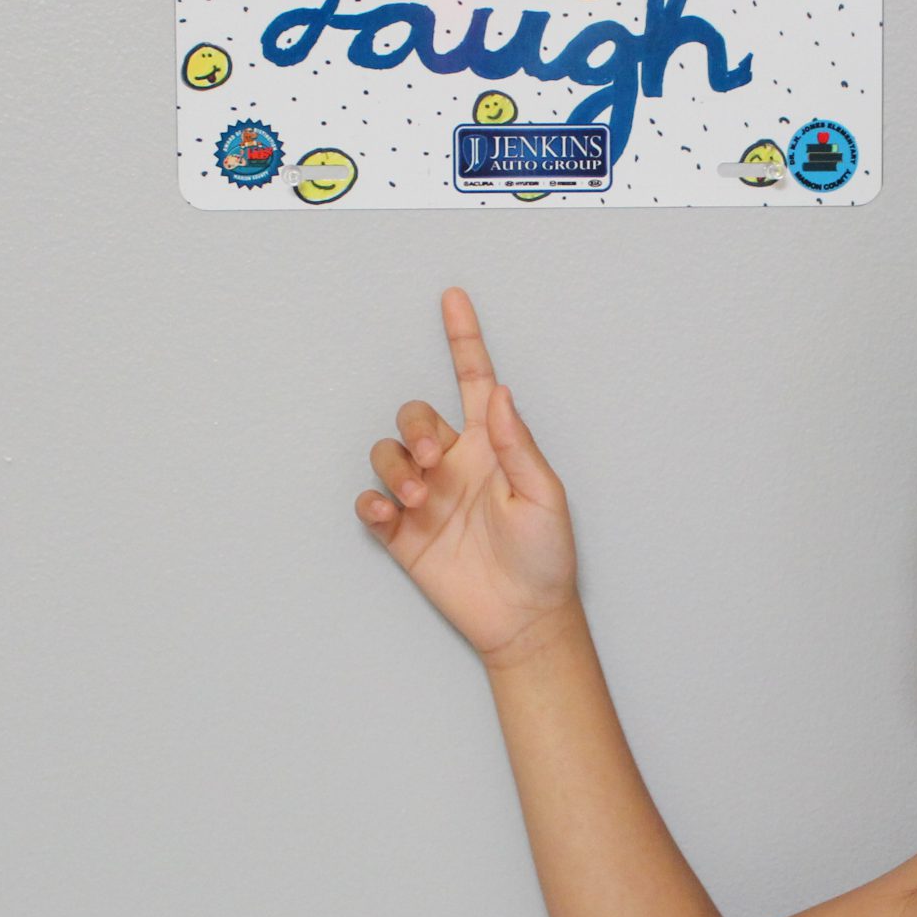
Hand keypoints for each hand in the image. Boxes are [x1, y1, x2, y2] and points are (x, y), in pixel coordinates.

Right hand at [358, 288, 579, 664]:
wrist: (524, 617)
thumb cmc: (545, 556)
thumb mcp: (544, 497)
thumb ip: (518, 445)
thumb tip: (502, 393)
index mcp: (491, 446)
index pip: (473, 380)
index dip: (464, 339)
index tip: (454, 299)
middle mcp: (454, 463)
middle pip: (415, 415)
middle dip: (415, 428)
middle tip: (434, 461)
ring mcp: (425, 496)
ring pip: (387, 454)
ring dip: (395, 468)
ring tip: (419, 499)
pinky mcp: (402, 532)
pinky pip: (370, 501)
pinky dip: (372, 500)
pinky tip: (391, 513)